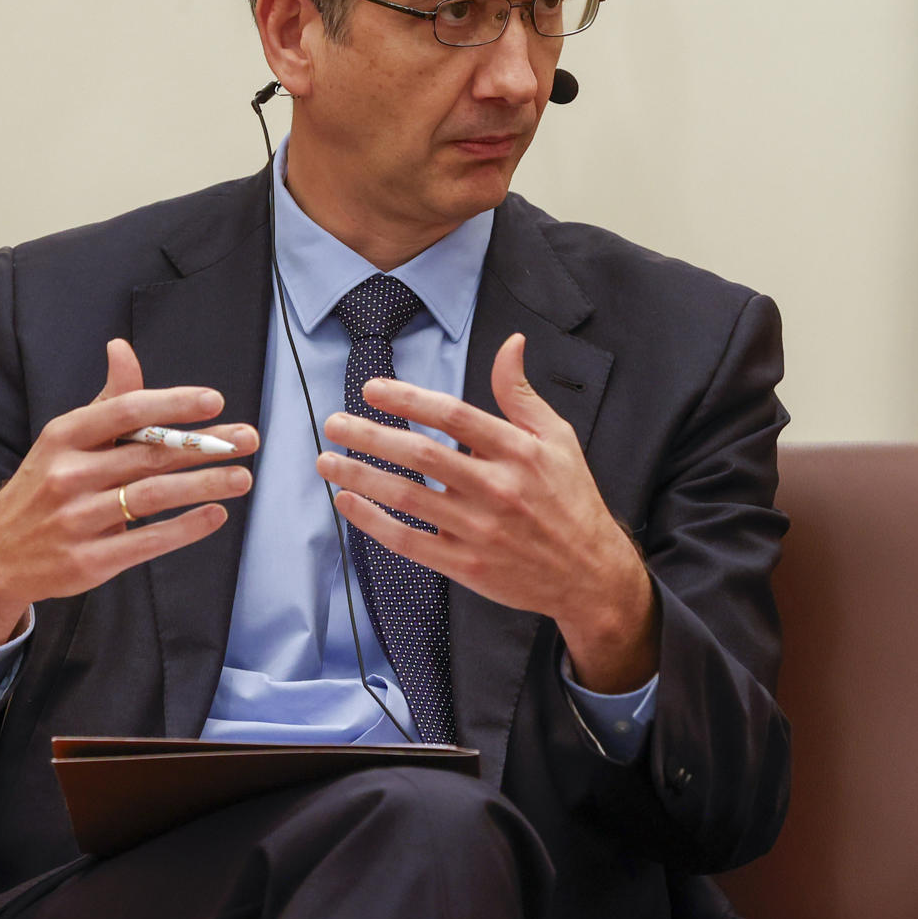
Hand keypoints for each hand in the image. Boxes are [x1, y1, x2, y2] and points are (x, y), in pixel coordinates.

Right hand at [0, 338, 258, 645]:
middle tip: (248, 438)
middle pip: (149, 455)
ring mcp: (77, 520)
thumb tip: (122, 348)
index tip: (215, 401)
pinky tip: (215, 515)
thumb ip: (106, 401)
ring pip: (153, 496)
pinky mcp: (89, 562)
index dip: (172, 404)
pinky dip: (185, 528)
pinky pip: (147, 541)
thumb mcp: (65, 439)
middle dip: (205, 445)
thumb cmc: (44, 486)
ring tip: (243, 477)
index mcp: (63, 437)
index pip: (125, 412)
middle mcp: (68, 475)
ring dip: (205, 485)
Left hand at [316, 333, 656, 691]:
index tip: (371, 389)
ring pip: (407, 498)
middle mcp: (496, 489)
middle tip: (334, 422)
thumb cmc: (571, 499)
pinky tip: (348, 502)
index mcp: (518, 451)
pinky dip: (372, 522)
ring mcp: (478, 530)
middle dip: (370, 435)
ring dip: (360, 476)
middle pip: (421, 455)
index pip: (453, 415)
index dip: (408, 399)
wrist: (590, 574)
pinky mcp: (465, 565)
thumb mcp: (557, 438)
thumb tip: (511, 344)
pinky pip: (408, 542)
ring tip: (327, 460)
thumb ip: (522, 393)